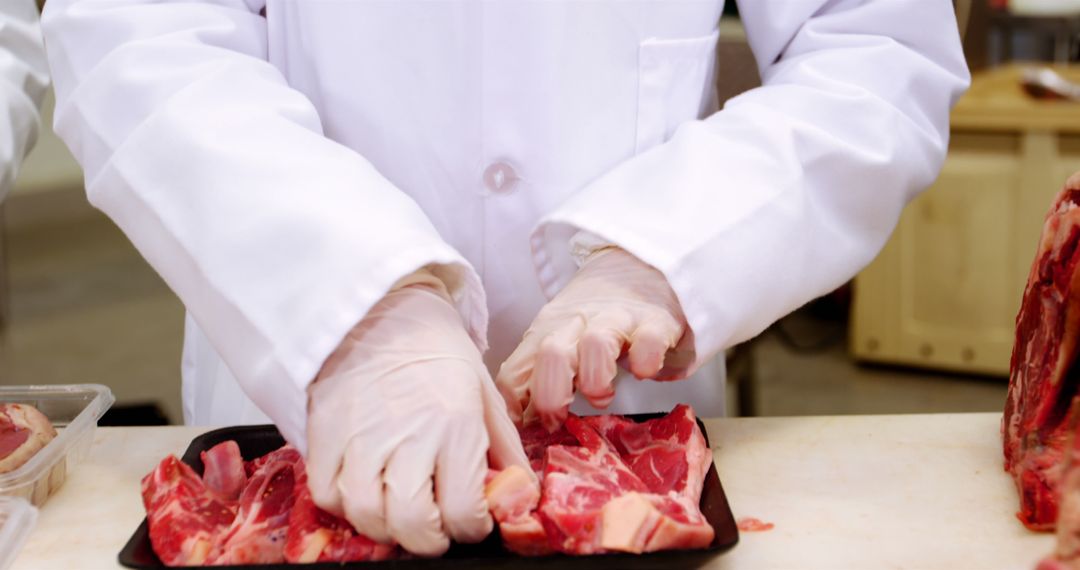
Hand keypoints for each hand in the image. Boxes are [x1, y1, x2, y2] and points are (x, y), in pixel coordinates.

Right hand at [305, 271, 530, 556]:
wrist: (380, 307)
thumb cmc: (435, 348)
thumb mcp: (484, 392)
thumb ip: (501, 447)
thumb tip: (517, 492)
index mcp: (455, 426)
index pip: (464, 511)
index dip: (473, 528)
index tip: (473, 518)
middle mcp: (408, 436)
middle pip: (412, 525)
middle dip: (430, 540)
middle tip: (437, 528)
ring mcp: (360, 437)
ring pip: (366, 515)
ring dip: (386, 526)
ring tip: (400, 511)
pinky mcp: (323, 434)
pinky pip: (327, 494)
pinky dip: (345, 505)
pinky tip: (364, 490)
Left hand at [496, 247, 693, 430]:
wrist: (638, 264)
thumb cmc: (593, 316)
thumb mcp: (557, 339)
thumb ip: (538, 375)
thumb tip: (521, 423)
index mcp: (546, 334)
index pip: (514, 373)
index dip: (515, 409)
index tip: (527, 431)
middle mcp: (576, 325)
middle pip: (551, 355)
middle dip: (552, 397)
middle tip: (561, 418)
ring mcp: (617, 320)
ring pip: (595, 344)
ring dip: (596, 381)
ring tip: (602, 396)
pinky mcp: (656, 321)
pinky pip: (649, 341)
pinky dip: (645, 361)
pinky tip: (644, 372)